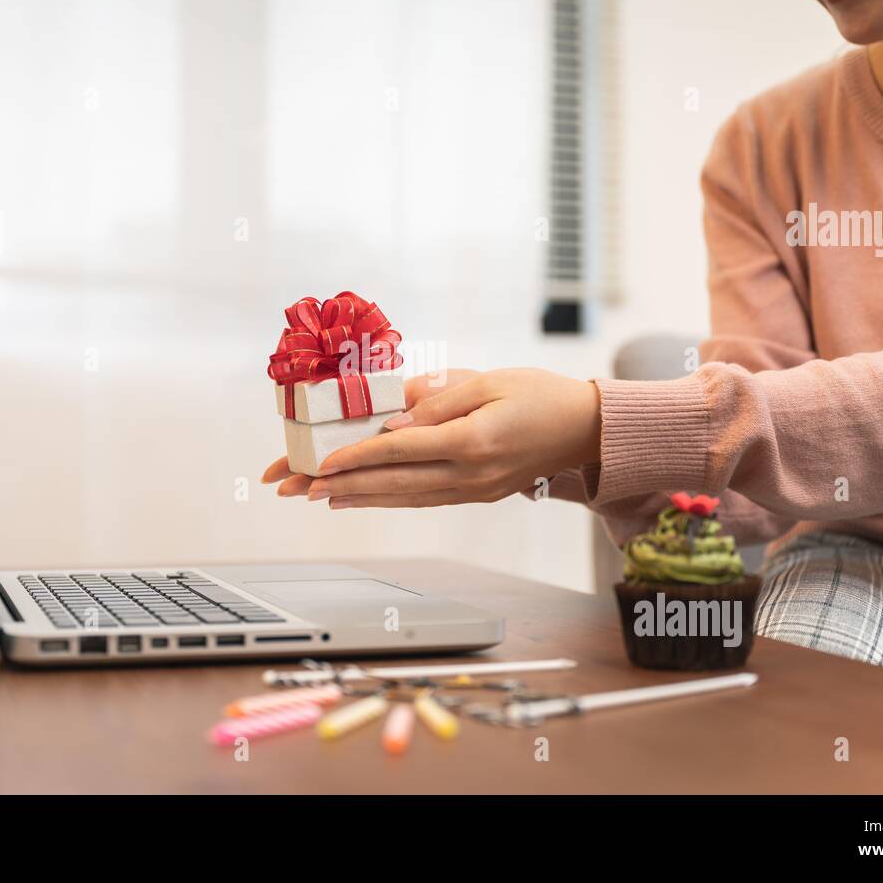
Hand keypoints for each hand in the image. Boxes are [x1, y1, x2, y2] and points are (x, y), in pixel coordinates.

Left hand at [263, 368, 601, 508]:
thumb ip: (438, 400)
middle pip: (393, 482)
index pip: (400, 451)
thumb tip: (391, 420)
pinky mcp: (476, 495)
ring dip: (357, 498)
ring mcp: (473, 490)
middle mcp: (470, 474)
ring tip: (316, 497)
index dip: (356, 456)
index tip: (321, 461)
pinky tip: (360, 499)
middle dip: (341, 484)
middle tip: (298, 487)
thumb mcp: (489, 382)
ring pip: (403, 498)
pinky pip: (422, 500)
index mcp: (472, 442)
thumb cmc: (539, 394)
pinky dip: (387, 501)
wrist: (584, 430)